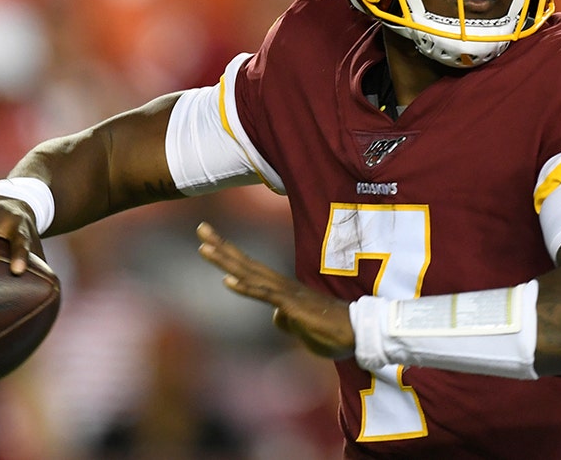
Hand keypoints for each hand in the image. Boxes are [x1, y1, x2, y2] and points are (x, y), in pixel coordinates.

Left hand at [196, 222, 354, 359]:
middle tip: (201, 228)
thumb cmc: (334, 331)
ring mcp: (287, 294)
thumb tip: (276, 316)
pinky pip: (265, 295)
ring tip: (204, 247)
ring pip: (251, 274)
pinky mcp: (293, 306)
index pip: (251, 269)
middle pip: (246, 263)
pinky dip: (245, 288)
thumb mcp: (303, 329)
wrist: (359, 333)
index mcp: (283, 291)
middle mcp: (282, 287)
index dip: (230, 255)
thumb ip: (288, 321)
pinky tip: (227, 281)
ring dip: (226, 261)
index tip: (209, 242)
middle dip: (222, 246)